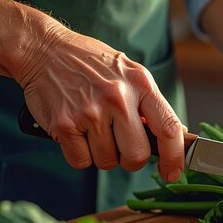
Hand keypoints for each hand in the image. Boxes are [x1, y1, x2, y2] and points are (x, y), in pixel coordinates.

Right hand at [15, 26, 184, 181]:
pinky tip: (78, 132)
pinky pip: (81, 161)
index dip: (175, 157)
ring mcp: (90, 111)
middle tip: (122, 147)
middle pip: (137, 155)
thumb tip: (178, 134)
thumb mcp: (132, 74)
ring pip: (108, 161)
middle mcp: (118, 98)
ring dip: (102, 154)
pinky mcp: (65, 124)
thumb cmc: (93, 65)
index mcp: (141, 85)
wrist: (44, 49)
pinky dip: (80, 154)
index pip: (169, 129)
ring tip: (94, 129)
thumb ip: (153, 104)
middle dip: (131, 160)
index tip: (173, 172)